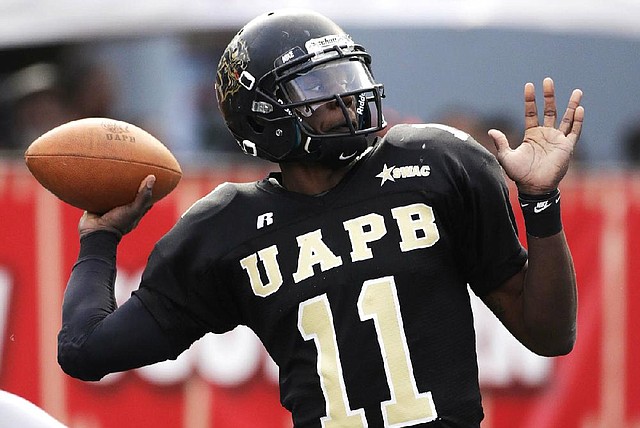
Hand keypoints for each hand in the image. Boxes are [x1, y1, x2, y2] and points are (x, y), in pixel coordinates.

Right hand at [78, 175, 155, 238]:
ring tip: (115, 169)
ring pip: (113, 194)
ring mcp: (109, 208)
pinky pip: (97, 194)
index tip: (153, 177)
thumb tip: (153, 177)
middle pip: (129, 195)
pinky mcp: (96, 206)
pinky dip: (98, 187)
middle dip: (131, 185)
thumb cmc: (117, 223)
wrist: (94, 232)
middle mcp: (122, 210)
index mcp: (133, 212)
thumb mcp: (134, 209)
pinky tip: (97, 175)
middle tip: (134, 170)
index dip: (150, 190)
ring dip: (114, 185)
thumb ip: (143, 195)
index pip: (145, 200)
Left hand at [488, 77, 583, 193]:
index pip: (531, 112)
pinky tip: (580, 108)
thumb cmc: (520, 174)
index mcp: (531, 134)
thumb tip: (491, 130)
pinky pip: (574, 131)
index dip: (530, 100)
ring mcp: (557, 139)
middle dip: (549, 96)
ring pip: (566, 118)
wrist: (534, 187)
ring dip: (571, 105)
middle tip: (548, 80)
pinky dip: (578, 120)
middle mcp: (545, 134)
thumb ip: (501, 142)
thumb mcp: (506, 157)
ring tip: (577, 91)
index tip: (529, 86)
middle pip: (549, 110)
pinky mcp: (567, 147)